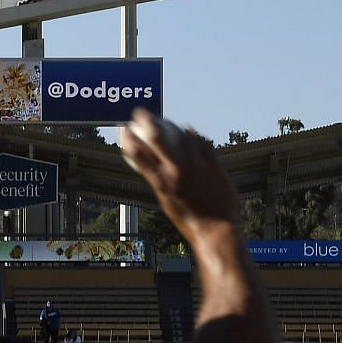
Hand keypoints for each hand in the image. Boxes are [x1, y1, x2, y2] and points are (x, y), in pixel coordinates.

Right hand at [117, 109, 239, 238]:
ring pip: (182, 134)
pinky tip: (190, 133)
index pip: (137, 153)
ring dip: (172, 126)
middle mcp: (177, 170)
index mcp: (162, 182)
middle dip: (145, 119)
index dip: (127, 137)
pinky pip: (201, 141)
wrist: (218, 230)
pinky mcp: (214, 164)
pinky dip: (193, 135)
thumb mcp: (166, 202)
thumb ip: (159, 180)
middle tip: (140, 113)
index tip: (123, 129)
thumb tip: (151, 166)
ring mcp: (197, 165)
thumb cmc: (189, 221)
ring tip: (169, 124)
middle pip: (157, 136)